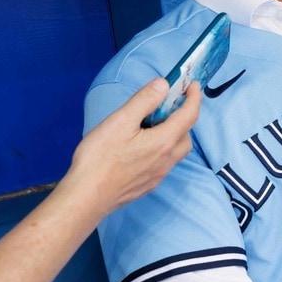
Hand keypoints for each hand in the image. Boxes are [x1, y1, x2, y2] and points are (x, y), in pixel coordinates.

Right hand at [64, 80, 200, 213]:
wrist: (86, 197)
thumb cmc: (100, 158)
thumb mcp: (120, 121)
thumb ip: (144, 101)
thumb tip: (163, 84)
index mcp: (164, 141)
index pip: (189, 115)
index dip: (194, 97)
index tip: (192, 84)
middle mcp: (167, 160)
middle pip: (186, 134)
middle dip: (184, 116)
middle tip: (168, 104)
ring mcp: (158, 175)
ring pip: (177, 150)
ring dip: (174, 134)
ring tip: (153, 123)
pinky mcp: (148, 185)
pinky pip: (164, 162)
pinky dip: (163, 148)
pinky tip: (143, 146)